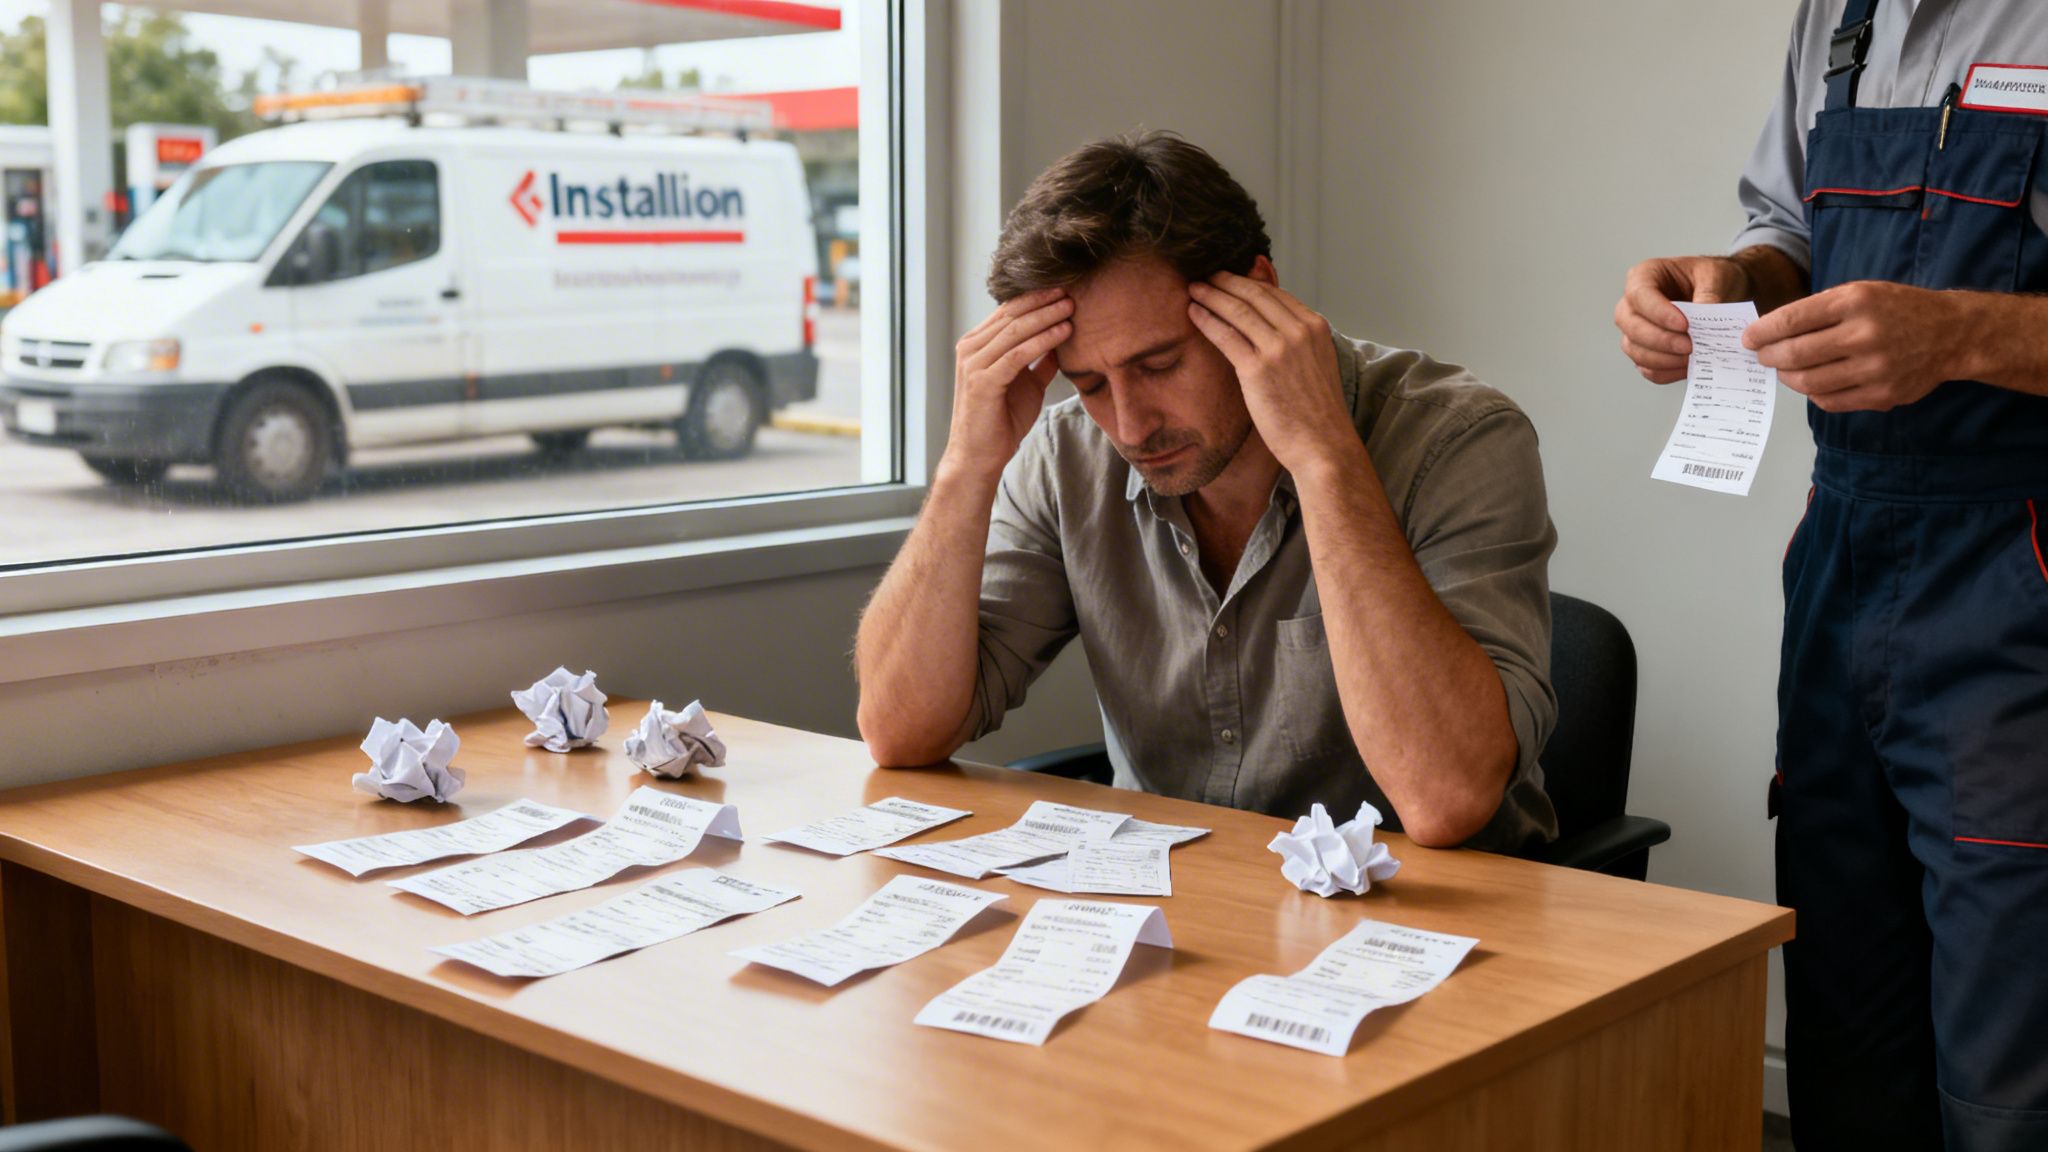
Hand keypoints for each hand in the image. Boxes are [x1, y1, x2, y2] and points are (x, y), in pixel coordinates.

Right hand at [943, 288, 1072, 476]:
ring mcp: (973, 364)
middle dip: (1043, 301)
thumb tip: (1061, 340)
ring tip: (1071, 306)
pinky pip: (1018, 354)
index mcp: (977, 345)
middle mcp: (971, 349)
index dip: (1036, 298)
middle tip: (1071, 290)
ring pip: (1015, 331)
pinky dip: (1043, 341)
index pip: (1008, 311)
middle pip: (1012, 315)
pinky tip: (1064, 332)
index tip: (1063, 289)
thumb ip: (1039, 361)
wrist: (980, 456)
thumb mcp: (1026, 384)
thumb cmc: (1000, 421)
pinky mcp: (982, 381)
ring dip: (1046, 316)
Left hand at [1186, 268, 1349, 471]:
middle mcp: (1299, 331)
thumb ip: (1297, 340)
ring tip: (1194, 289)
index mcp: (1315, 327)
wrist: (1323, 446)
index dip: (1248, 282)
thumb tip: (1274, 327)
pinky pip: (1226, 335)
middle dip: (1226, 281)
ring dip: (1212, 295)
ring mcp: (1279, 348)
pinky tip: (1194, 312)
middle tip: (1206, 275)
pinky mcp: (1258, 369)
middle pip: (1255, 294)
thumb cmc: (1316, 413)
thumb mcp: (1315, 364)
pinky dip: (1207, 319)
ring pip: (1238, 309)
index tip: (1229, 279)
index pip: (1275, 293)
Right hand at [1614, 256, 1752, 382]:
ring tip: (1692, 357)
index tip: (1684, 325)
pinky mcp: (1645, 351)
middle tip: (1690, 346)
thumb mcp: (1716, 275)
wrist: (1720, 292)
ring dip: (1663, 359)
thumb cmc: (1711, 277)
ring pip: (1634, 349)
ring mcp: (1635, 329)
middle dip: (1660, 340)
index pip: (1640, 294)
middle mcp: (1632, 303)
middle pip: (1630, 325)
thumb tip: (1703, 320)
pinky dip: (1666, 372)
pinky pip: (1646, 368)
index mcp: (1644, 275)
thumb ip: (1709, 294)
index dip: (1658, 312)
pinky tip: (1688, 366)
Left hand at [1744, 280, 1974, 412]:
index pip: (1792, 320)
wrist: (1951, 333)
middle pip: (1795, 354)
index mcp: (1855, 302)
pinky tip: (1812, 382)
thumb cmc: (1897, 309)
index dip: (1762, 332)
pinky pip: (1829, 401)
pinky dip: (1813, 392)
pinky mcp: (1881, 395)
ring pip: (1808, 381)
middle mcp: (1865, 334)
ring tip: (1784, 370)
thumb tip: (1770, 330)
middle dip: (1769, 357)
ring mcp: (1874, 368)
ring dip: (1787, 377)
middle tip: (1762, 356)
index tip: (1748, 339)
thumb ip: (1818, 310)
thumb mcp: (1860, 292)